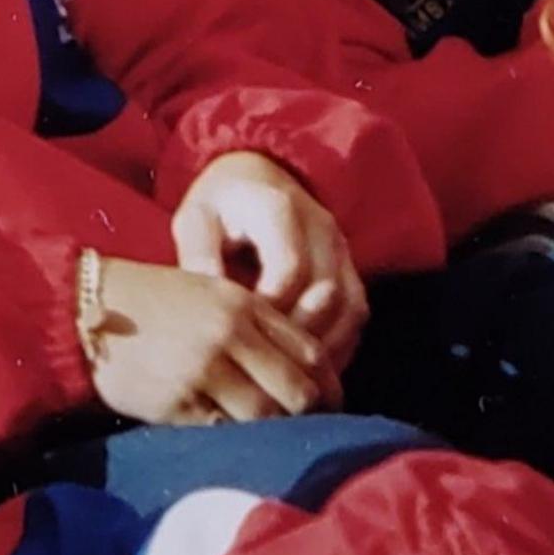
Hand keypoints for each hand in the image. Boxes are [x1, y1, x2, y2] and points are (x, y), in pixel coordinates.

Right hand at [80, 256, 335, 423]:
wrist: (87, 310)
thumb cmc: (155, 301)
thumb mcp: (214, 294)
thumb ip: (259, 324)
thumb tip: (309, 372)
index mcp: (244, 306)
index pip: (310, 353)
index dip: (329, 385)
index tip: (330, 403)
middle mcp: (229, 337)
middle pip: (297, 392)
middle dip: (309, 417)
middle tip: (309, 432)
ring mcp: (202, 372)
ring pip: (264, 418)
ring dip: (274, 434)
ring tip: (275, 443)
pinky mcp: (176, 404)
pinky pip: (222, 432)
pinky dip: (235, 440)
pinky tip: (236, 443)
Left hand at [173, 150, 366, 369]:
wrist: (258, 179)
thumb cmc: (221, 205)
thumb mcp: (196, 219)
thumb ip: (199, 254)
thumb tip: (208, 302)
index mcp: (280, 210)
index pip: (290, 269)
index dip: (269, 310)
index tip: (241, 336)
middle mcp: (322, 228)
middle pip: (327, 294)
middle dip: (297, 337)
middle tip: (266, 369)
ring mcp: (342, 250)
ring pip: (350, 309)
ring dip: (323, 347)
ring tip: (289, 376)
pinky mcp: (351, 270)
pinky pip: (357, 315)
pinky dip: (337, 345)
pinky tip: (307, 369)